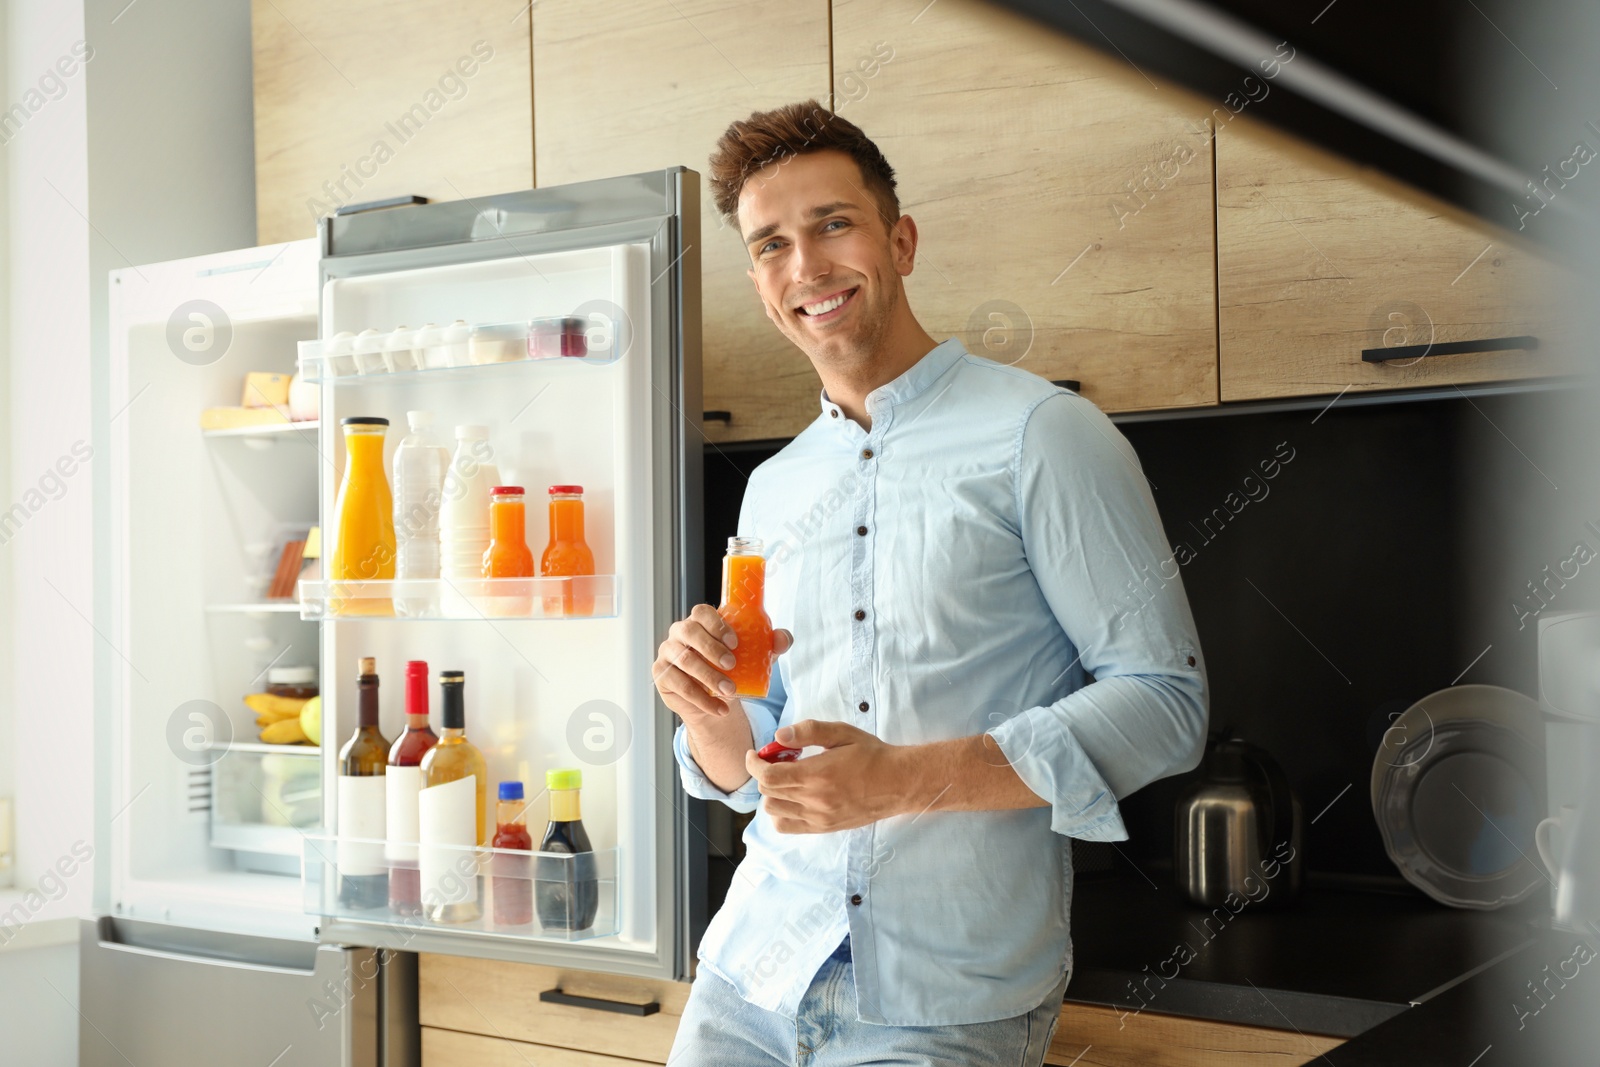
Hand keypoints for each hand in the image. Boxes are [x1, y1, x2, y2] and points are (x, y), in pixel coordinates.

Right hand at [652, 604, 792, 725]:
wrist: (716, 700)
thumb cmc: (733, 668)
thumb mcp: (754, 655)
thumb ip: (771, 644)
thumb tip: (783, 639)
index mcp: (700, 621)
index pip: (701, 612)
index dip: (716, 624)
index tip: (735, 642)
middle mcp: (680, 633)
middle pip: (689, 632)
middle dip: (711, 648)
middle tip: (732, 665)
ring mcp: (668, 653)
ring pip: (684, 660)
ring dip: (708, 676)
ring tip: (730, 691)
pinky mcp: (662, 676)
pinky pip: (679, 685)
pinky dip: (701, 699)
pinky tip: (720, 708)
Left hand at [745, 720, 916, 833]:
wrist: (898, 783)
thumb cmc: (871, 754)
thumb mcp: (842, 733)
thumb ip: (809, 731)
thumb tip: (779, 736)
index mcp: (817, 775)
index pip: (768, 776)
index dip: (754, 763)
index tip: (755, 754)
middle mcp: (814, 801)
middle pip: (768, 792)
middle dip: (764, 773)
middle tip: (777, 760)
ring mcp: (818, 818)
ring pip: (773, 811)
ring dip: (772, 793)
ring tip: (787, 779)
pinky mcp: (824, 828)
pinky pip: (787, 826)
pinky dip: (781, 812)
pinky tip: (793, 797)